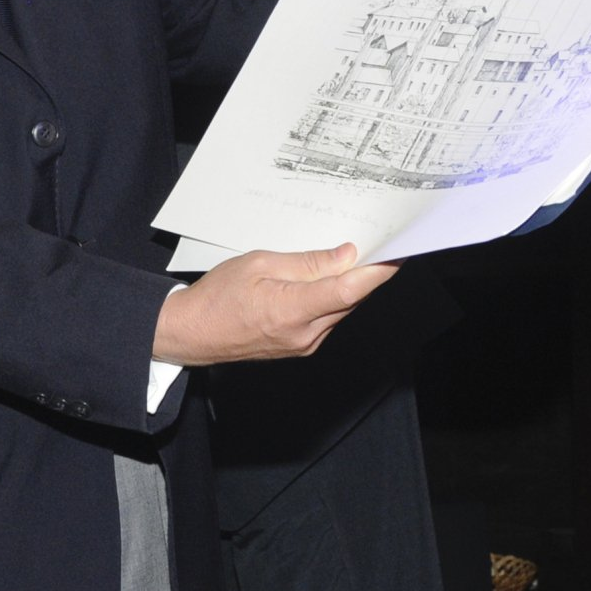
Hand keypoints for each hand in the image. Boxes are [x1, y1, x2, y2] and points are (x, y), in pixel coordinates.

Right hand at [152, 243, 397, 367]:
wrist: (192, 334)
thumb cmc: (218, 296)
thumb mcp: (259, 264)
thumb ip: (306, 262)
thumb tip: (345, 256)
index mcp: (292, 310)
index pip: (348, 290)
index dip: (377, 272)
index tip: (397, 254)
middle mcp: (305, 334)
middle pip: (350, 299)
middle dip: (366, 273)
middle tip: (379, 244)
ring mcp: (304, 344)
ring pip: (341, 309)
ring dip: (349, 285)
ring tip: (351, 256)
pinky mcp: (301, 347)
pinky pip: (328, 318)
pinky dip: (333, 298)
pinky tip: (327, 279)